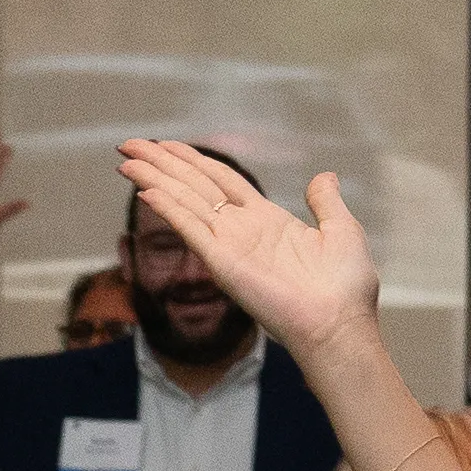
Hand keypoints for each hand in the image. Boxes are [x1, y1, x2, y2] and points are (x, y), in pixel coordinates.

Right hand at [113, 138, 380, 366]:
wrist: (339, 325)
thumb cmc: (345, 289)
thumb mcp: (342, 230)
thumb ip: (326, 201)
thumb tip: (323, 175)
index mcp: (266, 220)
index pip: (219, 180)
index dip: (192, 160)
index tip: (165, 145)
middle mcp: (242, 231)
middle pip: (193, 186)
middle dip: (161, 163)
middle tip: (128, 145)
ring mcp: (229, 247)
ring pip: (185, 202)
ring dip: (154, 179)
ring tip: (125, 160)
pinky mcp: (223, 264)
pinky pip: (191, 229)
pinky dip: (169, 209)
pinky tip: (146, 191)